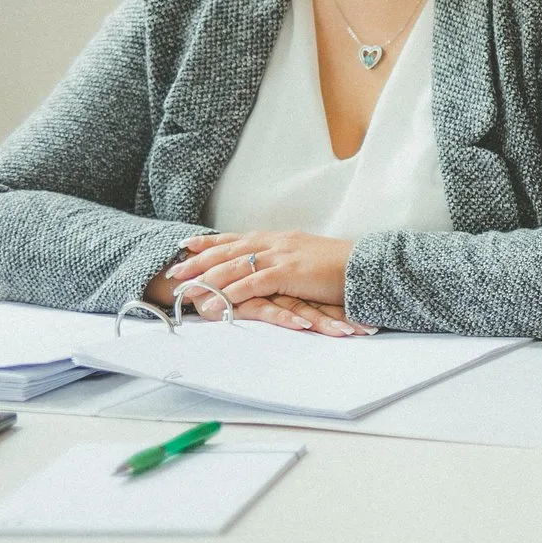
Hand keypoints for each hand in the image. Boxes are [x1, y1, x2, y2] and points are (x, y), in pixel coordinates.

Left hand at [164, 231, 356, 322]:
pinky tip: (213, 304)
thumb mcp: (311, 258)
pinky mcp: (287, 273)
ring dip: (206, 280)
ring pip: (234, 266)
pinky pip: (249, 284)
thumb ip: (291, 260)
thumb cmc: (344, 267)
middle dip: (200, 261)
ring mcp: (281, 256)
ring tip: (184, 292)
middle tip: (174, 271)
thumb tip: (278, 269)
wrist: (367, 266)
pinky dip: (228, 293)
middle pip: (229, 250)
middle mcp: (277, 243)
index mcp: (282, 239)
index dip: (211, 242)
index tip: (187, 245)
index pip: (238, 238)